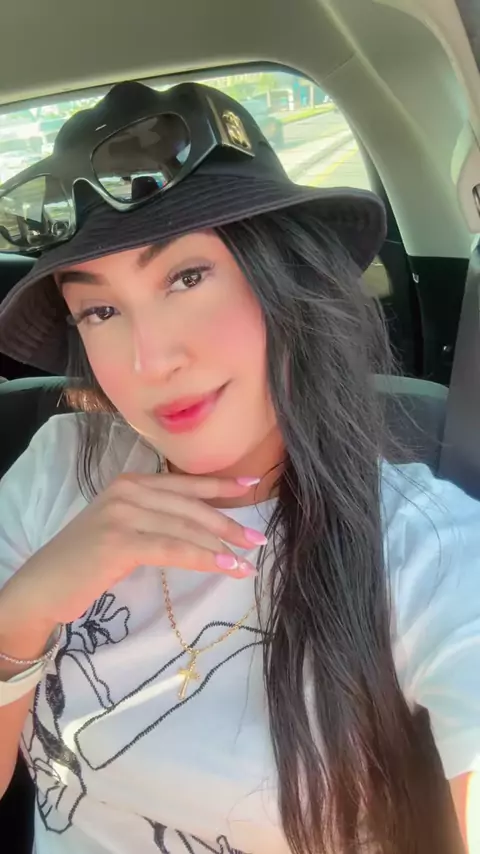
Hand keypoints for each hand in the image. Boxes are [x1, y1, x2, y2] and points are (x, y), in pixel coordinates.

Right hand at [2, 473, 265, 626]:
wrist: (43, 586)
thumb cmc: (86, 561)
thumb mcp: (122, 527)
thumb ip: (153, 517)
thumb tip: (202, 526)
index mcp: (131, 483)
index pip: (184, 483)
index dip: (220, 485)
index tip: (251, 486)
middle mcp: (127, 491)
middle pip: (190, 506)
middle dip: (228, 523)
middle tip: (258, 539)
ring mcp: (122, 514)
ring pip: (185, 528)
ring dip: (221, 546)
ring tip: (247, 561)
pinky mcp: (119, 542)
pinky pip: (172, 548)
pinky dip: (203, 558)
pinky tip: (225, 566)